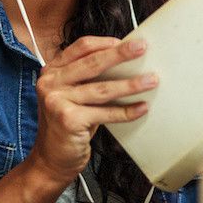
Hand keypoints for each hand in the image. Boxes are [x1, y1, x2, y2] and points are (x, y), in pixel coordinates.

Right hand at [26, 36, 155, 185]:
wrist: (51, 160)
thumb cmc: (68, 125)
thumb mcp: (72, 96)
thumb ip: (88, 78)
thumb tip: (124, 62)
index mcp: (52, 71)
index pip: (81, 48)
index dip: (105, 43)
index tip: (126, 42)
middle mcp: (51, 83)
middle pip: (92, 63)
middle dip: (121, 54)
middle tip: (142, 48)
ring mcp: (57, 101)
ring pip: (103, 89)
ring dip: (131, 85)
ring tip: (151, 81)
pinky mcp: (68, 120)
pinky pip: (105, 113)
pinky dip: (126, 111)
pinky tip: (141, 108)